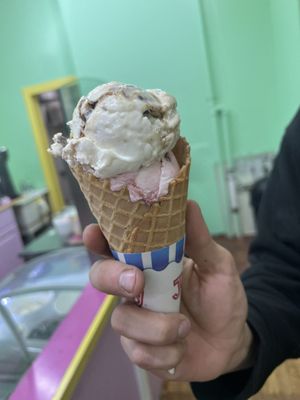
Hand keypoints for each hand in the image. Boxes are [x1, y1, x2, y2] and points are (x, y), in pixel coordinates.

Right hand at [83, 200, 253, 380]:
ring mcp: (135, 320)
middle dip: (112, 278)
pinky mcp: (140, 350)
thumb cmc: (221, 298)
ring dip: (155, 327)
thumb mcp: (217, 265)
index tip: (94, 233)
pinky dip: (164, 352)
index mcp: (149, 263)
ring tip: (184, 327)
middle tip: (136, 282)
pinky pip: (138, 352)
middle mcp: (134, 289)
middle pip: (100, 278)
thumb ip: (200, 239)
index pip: (114, 246)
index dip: (98, 238)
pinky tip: (182, 348)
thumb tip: (187, 204)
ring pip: (121, 320)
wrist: (231, 342)